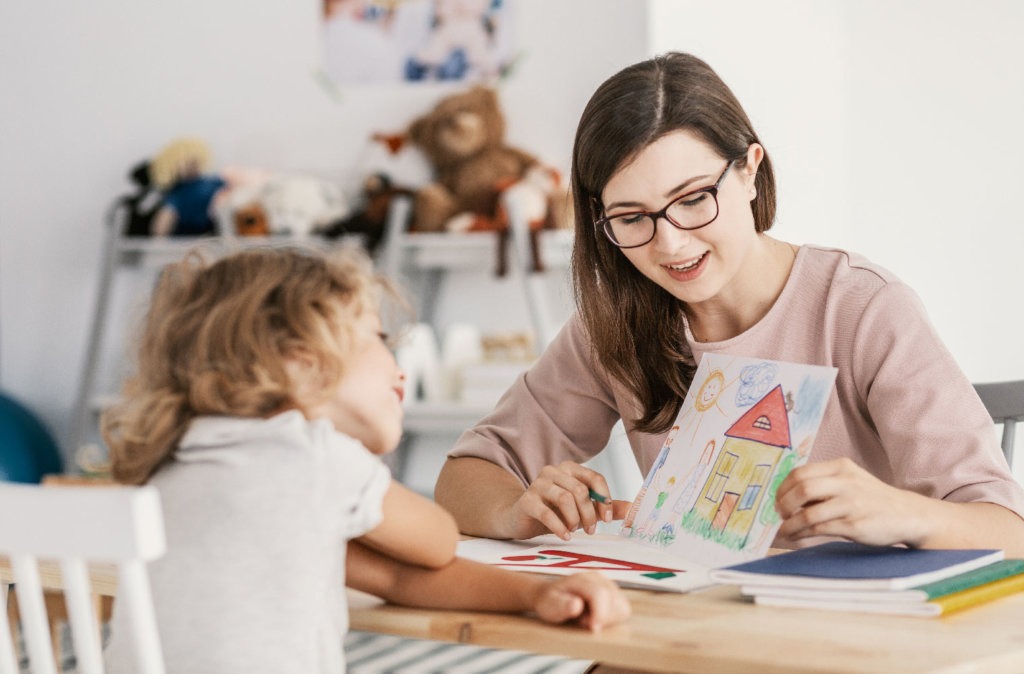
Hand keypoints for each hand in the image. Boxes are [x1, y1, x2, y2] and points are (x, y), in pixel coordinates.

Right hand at [504, 461, 630, 539]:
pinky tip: (565, 536)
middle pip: (580, 490)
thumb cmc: (556, 512)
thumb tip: (632, 509)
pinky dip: (559, 527)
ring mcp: (538, 484)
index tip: (608, 519)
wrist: (522, 519)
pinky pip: (546, 512)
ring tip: (574, 530)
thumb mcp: (583, 509)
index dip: (605, 499)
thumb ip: (605, 507)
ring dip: (574, 519)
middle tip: (591, 531)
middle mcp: (553, 471)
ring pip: (564, 498)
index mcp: (570, 469)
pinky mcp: (526, 500)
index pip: (594, 478)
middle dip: (589, 514)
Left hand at [532, 571, 630, 631]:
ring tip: (589, 618)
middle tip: (583, 621)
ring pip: (623, 607)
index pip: (600, 594)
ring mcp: (609, 585)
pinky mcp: (615, 594)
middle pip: (615, 601)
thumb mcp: (549, 605)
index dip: (600, 613)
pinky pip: (623, 611)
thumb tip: (577, 605)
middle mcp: (599, 578)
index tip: (593, 629)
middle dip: (602, 618)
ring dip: (608, 619)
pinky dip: (613, 619)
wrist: (551, 596)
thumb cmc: (550, 601)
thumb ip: (561, 605)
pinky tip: (597, 617)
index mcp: (583, 578)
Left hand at [774, 458, 928, 546]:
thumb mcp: (850, 481)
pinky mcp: (855, 525)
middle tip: (779, 515)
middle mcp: (846, 482)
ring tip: (784, 530)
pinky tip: (796, 537)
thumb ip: (823, 484)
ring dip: (790, 524)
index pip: (800, 473)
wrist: (908, 515)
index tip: (777, 500)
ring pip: (808, 513)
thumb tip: (786, 496)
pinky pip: (819, 529)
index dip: (783, 488)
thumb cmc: (872, 499)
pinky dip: (802, 534)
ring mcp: (851, 504)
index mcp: (841, 467)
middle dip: (783, 504)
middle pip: (801, 489)